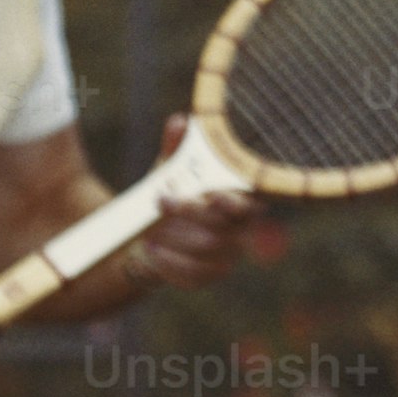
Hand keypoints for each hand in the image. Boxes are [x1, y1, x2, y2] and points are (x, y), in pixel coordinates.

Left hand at [123, 110, 260, 292]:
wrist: (154, 235)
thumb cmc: (171, 195)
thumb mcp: (170, 171)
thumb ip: (176, 149)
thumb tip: (180, 121)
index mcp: (238, 201)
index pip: (248, 204)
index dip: (234, 201)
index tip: (213, 194)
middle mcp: (240, 230)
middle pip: (223, 226)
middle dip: (190, 212)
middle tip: (160, 199)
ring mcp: (227, 255)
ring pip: (207, 251)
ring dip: (176, 240)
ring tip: (149, 232)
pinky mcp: (210, 275)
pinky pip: (195, 275)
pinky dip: (170, 265)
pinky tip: (151, 252)